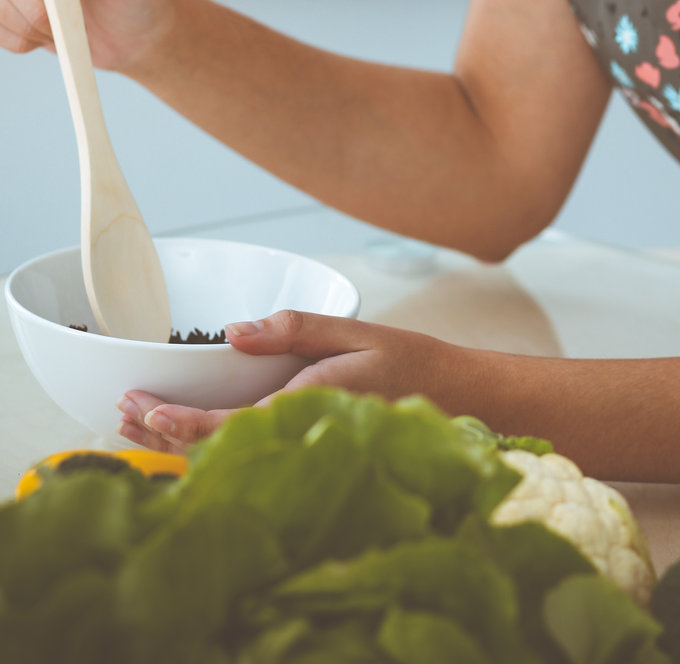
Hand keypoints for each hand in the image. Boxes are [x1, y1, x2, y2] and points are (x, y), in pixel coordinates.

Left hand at [116, 310, 473, 452]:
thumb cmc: (408, 360)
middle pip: (218, 447)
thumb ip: (297, 328)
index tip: (147, 411)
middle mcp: (298, 432)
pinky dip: (206, 445)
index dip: (185, 423)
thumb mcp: (356, 330)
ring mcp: (300, 444)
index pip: (234, 424)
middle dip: (166, 434)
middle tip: (122, 413)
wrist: (454, 400)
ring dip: (179, 442)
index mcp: (309, 403)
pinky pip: (246, 454)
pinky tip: (180, 433)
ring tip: (135, 424)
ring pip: (227, 456)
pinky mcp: (303, 444)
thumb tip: (235, 331)